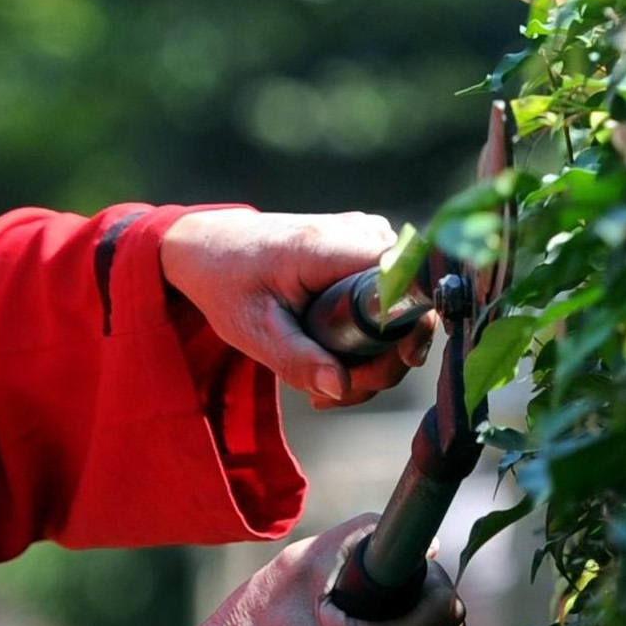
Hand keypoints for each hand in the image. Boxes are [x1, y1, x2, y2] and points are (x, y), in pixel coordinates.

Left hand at [163, 208, 436, 408]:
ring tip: (328, 384)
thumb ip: (297, 361)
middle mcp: (360, 233)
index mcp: (328, 247)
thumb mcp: (252, 330)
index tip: (397, 363)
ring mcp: (368, 236)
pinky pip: (389, 298)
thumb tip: (341, 387)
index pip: (405, 279)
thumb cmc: (227, 282)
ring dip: (377, 357)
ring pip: (403, 306)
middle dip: (385, 360)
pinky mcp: (368, 248)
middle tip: (339, 392)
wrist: (213, 246)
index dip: (413, 325)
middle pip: (410, 304)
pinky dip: (371, 336)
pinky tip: (334, 363)